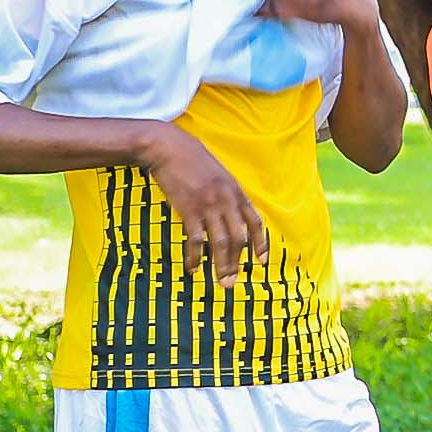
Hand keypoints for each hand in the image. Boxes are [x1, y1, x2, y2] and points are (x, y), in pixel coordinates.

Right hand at [134, 120, 263, 281]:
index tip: (262, 262)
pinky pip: (196, 240)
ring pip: (220, 243)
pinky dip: (195, 257)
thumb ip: (228, 194)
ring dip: (221, 266)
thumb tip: (232, 214)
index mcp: (236, 192)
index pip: (255, 222)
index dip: (260, 243)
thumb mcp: (219, 174)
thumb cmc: (193, 161)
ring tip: (220, 282)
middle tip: (233, 283)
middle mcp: (227, 201)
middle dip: (237, 263)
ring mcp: (209, 206)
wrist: (169, 148)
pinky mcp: (189, 210)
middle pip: (239, 239)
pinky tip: (193, 268)